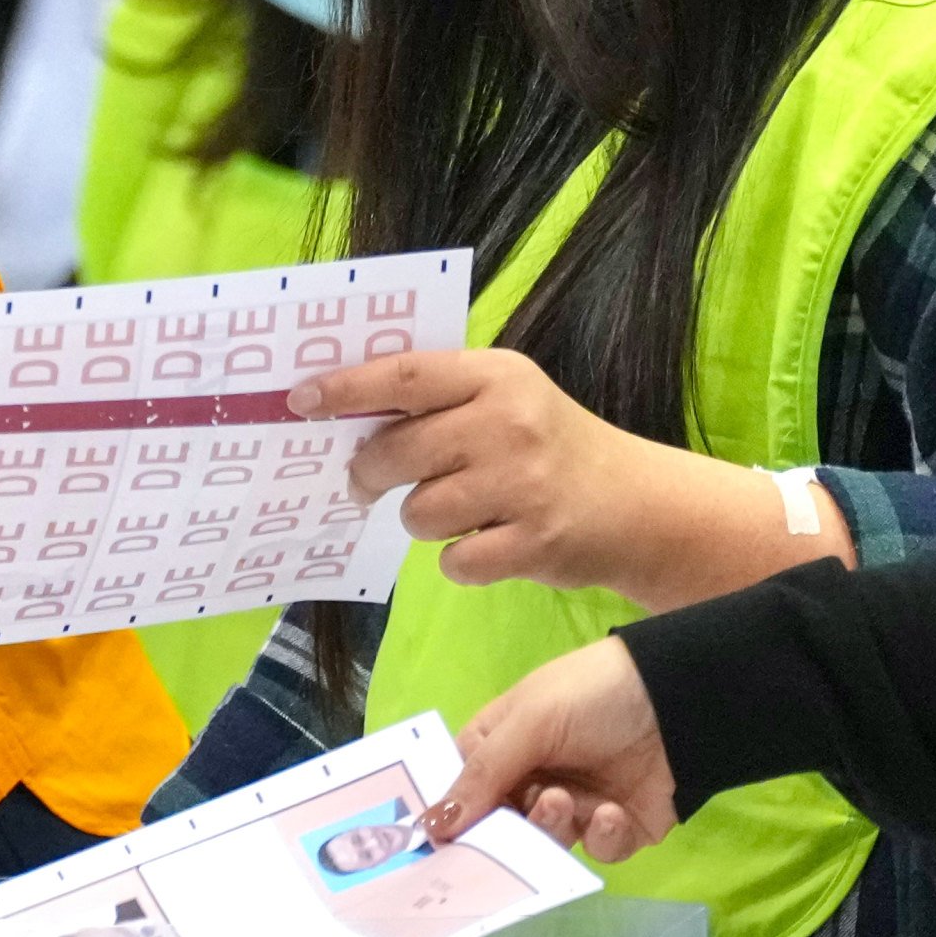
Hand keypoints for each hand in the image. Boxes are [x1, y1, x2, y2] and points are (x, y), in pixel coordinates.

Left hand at [293, 351, 845, 608]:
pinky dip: (461, 561)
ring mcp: (523, 483)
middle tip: (364, 481)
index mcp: (498, 375)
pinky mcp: (534, 540)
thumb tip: (343, 411)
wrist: (638, 506)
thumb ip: (441, 400)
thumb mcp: (508, 400)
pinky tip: (489, 544)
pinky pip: (454, 560)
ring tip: (459, 511)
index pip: (405, 376)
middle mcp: (510, 422)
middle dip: (369, 472)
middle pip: (399, 450)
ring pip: (420, 511)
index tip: (297, 401)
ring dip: (424, 519)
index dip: (345, 388)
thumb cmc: (552, 448)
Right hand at [420, 638, 681, 858]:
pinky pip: (597, 852)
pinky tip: (610, 812)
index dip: (452, 815)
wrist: (681, 696)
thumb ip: (483, 774)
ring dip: (552, 826)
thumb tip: (431, 828)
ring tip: (564, 802)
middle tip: (511, 825)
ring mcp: (577, 806)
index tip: (437, 844)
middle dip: (506, 829)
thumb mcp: (529, 720)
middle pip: (501, 827)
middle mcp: (534, 780)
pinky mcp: (618, 829)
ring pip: (546, 844)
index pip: (463, 788)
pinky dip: (601, 836)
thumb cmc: (592, 693)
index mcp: (503, 744)